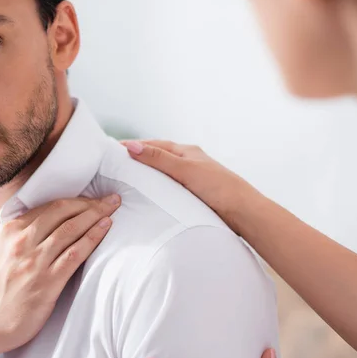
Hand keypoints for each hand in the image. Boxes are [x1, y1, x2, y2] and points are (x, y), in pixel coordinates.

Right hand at [0, 195, 121, 357]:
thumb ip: (13, 234)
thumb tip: (33, 221)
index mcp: (10, 231)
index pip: (49, 207)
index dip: (75, 201)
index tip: (91, 199)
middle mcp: (22, 242)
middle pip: (62, 212)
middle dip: (90, 203)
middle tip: (110, 200)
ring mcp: (35, 261)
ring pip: (70, 229)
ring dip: (95, 216)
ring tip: (112, 209)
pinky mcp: (47, 282)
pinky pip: (74, 254)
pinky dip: (92, 238)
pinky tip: (104, 229)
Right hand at [122, 140, 257, 234]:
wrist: (243, 212)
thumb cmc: (218, 187)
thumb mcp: (185, 170)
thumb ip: (158, 159)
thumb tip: (132, 146)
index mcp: (187, 152)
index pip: (153, 145)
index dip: (133, 146)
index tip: (112, 149)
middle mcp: (188, 163)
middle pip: (156, 158)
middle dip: (137, 159)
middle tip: (113, 165)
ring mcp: (190, 179)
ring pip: (162, 174)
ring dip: (145, 175)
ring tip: (125, 180)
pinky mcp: (192, 195)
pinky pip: (167, 188)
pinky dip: (155, 189)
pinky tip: (147, 196)